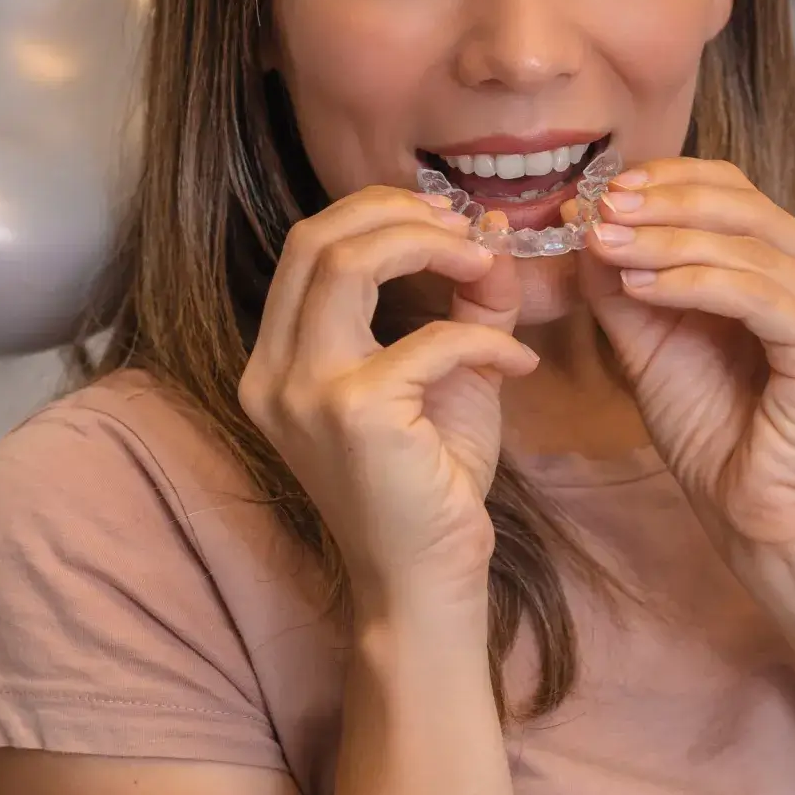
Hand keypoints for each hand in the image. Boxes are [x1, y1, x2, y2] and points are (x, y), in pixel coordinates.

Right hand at [238, 187, 537, 609]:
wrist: (425, 581)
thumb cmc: (430, 487)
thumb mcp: (447, 378)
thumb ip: (465, 306)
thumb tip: (492, 234)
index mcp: (279, 361)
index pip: (308, 247)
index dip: (378, 214)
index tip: (446, 221)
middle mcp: (273, 373)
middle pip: (316, 239)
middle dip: (398, 213)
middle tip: (466, 228)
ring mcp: (305, 393)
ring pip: (349, 263)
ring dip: (430, 247)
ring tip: (486, 263)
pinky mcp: (354, 414)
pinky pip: (432, 340)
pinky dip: (486, 339)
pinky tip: (520, 363)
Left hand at [573, 158, 794, 557]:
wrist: (751, 517)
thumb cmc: (713, 433)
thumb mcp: (651, 342)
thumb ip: (625, 283)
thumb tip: (588, 220)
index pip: (739, 192)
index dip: (672, 180)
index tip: (604, 191)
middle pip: (747, 206)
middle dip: (664, 203)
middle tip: (601, 208)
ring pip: (748, 248)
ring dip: (667, 241)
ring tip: (606, 244)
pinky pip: (758, 296)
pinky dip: (694, 282)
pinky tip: (642, 286)